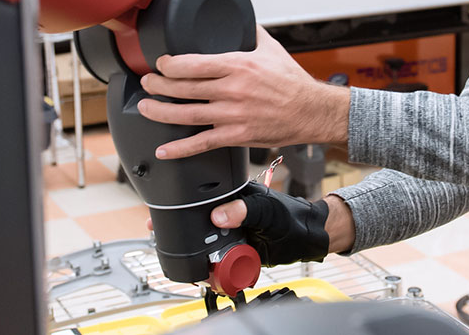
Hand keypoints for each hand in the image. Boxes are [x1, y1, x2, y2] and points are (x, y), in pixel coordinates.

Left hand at [137, 28, 348, 159]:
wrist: (312, 111)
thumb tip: (240, 17)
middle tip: (147, 83)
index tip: (160, 63)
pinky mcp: (236, 135)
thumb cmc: (292, 81)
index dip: (169, 64)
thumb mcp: (271, 48)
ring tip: (145, 107)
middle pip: (182, 88)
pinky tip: (164, 150)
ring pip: (185, 114)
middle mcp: (232, 90)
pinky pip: (202, 143)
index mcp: (238, 65)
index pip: (192, 63)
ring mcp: (232, 114)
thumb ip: (251, 32)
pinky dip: (179, 149)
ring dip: (159, 112)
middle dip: (157, 85)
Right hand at [144, 186, 355, 264]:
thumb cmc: (292, 216)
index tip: (161, 213)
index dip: (178, 205)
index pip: (198, 196)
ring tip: (188, 259)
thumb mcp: (268, 211)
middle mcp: (227, 213)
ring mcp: (229, 233)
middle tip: (162, 235)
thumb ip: (245, 210)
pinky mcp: (234, 252)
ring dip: (195, 254)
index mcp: (231, 195)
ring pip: (203, 244)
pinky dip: (210, 269)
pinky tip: (208, 273)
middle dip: (178, 230)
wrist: (308, 239)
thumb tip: (219, 214)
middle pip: (194, 222)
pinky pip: (216, 262)